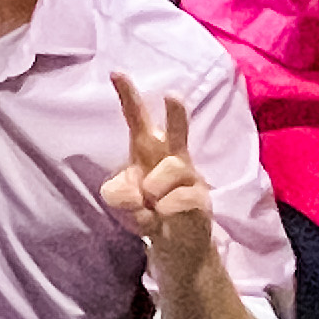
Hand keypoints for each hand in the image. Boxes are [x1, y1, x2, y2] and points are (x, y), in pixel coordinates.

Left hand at [99, 73, 216, 262]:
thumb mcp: (121, 201)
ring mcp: (190, 177)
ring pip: (171, 168)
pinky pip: (180, 198)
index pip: (137, 119)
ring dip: (153, 189)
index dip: (128, 96)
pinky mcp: (202, 198)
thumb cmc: (147, 211)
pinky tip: (161, 217)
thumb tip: (138, 193)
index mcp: (148, 150)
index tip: (116, 72)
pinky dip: (164, 209)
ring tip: (150, 204)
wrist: (174, 246)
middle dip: (176, 113)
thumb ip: (117, 192)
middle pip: (178, 131)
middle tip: (173, 95)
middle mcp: (172, 157)